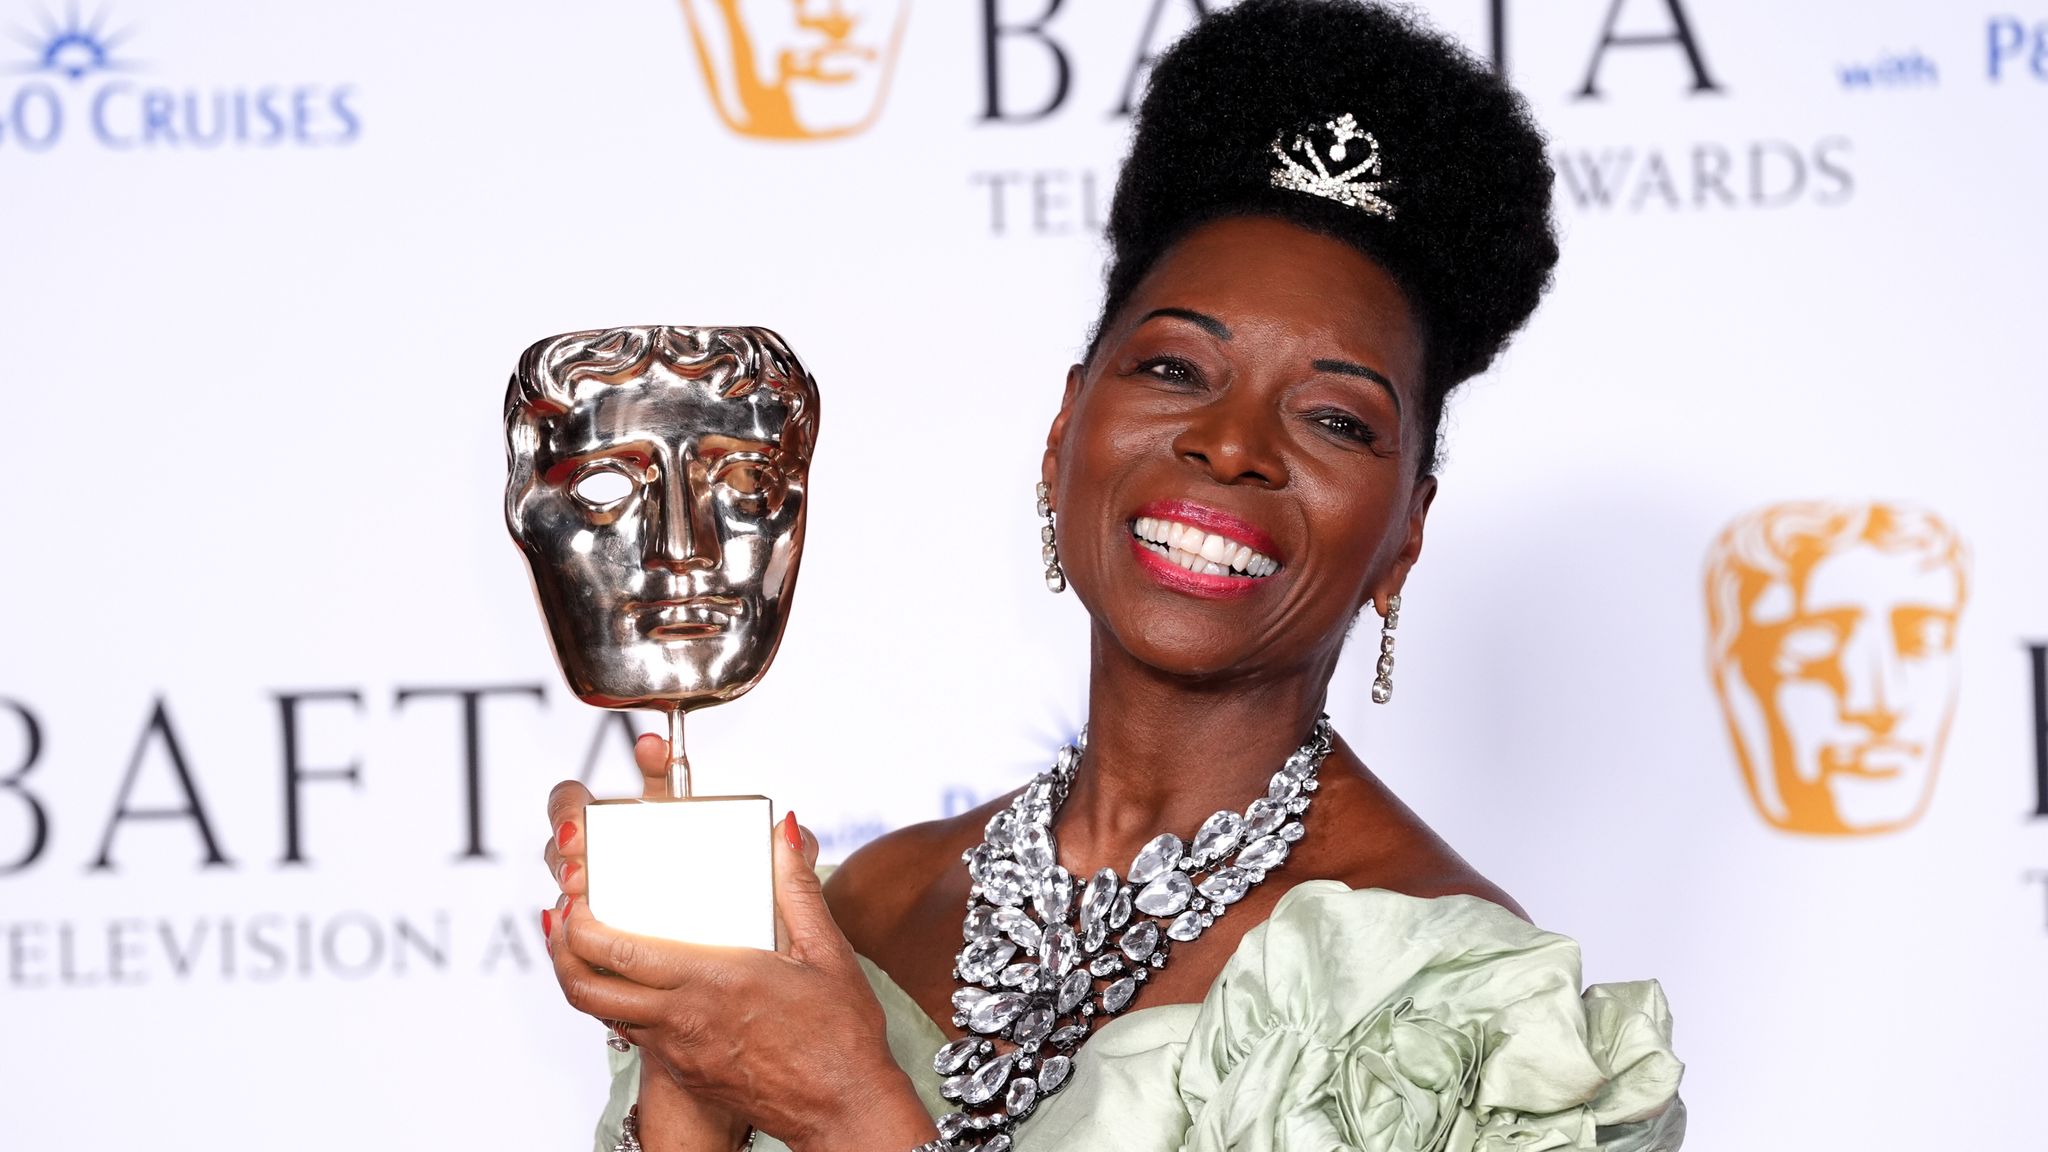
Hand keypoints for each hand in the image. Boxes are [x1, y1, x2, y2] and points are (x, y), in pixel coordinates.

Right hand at [543, 733, 674, 920]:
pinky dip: (575, 929)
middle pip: (556, 851)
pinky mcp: (590, 923)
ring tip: (583, 896)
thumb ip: (661, 770)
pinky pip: (571, 928)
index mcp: (598, 817)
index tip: (576, 831)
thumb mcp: (671, 803)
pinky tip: (586, 934)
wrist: (697, 892)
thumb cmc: (676, 838)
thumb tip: (649, 742)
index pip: (564, 802)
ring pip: (561, 889)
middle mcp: (584, 851)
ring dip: (569, 894)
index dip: (563, 813)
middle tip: (579, 869)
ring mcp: (585, 888)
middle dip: (564, 860)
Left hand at [545, 736, 936, 1151]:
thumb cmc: (841, 1035)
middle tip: (561, 920)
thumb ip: (796, 890)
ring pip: (603, 1014)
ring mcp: (680, 1050)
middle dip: (560, 951)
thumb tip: (784, 835)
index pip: (619, 952)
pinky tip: (636, 985)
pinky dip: (619, 1006)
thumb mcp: (827, 952)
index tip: (575, 900)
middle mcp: (685, 1018)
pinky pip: (634, 1035)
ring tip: (585, 947)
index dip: (580, 926)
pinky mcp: (686, 1072)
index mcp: (715, 978)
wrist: (844, 1109)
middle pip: (588, 988)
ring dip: (583, 979)